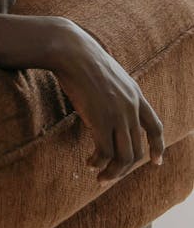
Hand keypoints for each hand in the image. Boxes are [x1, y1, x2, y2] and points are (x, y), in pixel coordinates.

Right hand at [50, 21, 164, 183]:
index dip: (158, 146)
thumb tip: (107, 99)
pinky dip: (98, 163)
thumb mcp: (108, 72)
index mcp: (135, 93)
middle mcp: (131, 107)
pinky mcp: (101, 121)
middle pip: (138, 149)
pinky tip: (89, 163)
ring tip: (100, 176)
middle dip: (125, 168)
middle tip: (111, 174)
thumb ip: (114, 89)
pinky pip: (105, 153)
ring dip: (113, 172)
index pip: (155, 126)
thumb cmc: (81, 57)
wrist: (70, 51)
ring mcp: (118, 115)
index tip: (156, 162)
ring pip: (124, 157)